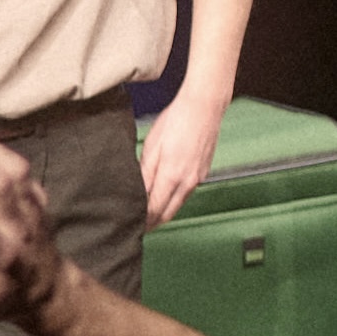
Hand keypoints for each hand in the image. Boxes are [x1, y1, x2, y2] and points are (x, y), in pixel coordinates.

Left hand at [140, 95, 224, 223]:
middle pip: (168, 213)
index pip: (155, 209)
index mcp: (172, 176)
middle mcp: (188, 182)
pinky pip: (187, 193)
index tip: (132, 226)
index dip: (143, 221)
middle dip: (153, 222)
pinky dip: (175, 200)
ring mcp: (198, 178)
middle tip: (139, 228)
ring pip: (179, 204)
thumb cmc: (176, 121)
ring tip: (149, 215)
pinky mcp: (203, 172)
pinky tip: (166, 195)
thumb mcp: (151, 146)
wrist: (204, 107)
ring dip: (165, 212)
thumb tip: (137, 194)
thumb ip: (145, 173)